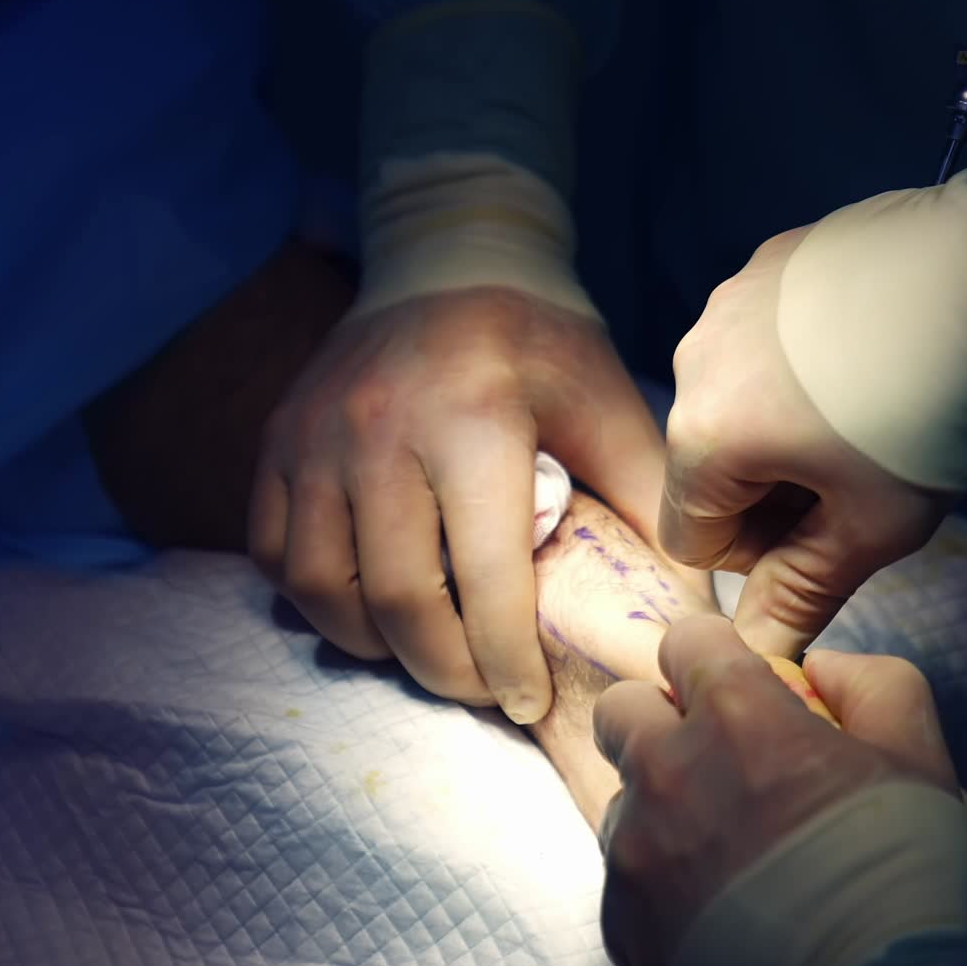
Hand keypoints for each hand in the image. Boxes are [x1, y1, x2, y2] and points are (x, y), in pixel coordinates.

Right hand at [248, 286, 665, 723]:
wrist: (446, 262)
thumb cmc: (536, 341)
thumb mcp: (605, 403)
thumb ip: (646, 499)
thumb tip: (691, 603)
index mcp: (473, 420)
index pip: (486, 578)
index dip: (508, 662)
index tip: (529, 703)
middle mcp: (379, 430)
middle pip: (399, 600)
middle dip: (448, 671)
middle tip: (485, 689)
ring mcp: (315, 436)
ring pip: (323, 590)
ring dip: (377, 645)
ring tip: (426, 649)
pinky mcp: (278, 440)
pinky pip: (275, 554)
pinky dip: (316, 600)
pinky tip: (366, 603)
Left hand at [593, 615, 961, 965]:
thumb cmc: (908, 884)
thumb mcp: (919, 760)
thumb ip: (871, 683)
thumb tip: (823, 668)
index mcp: (736, 714)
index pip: (686, 638)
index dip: (714, 660)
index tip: (736, 690)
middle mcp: (669, 769)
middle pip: (623, 707)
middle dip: (660, 720)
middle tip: (711, 760)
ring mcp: (637, 846)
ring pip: (624, 795)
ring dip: (662, 805)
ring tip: (725, 850)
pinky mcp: (622, 917)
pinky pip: (624, 874)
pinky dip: (660, 881)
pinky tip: (717, 907)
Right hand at [660, 228, 953, 656]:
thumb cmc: (927, 410)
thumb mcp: (873, 525)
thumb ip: (802, 593)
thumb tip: (758, 647)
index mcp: (701, 438)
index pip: (691, 537)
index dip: (758, 553)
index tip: (824, 528)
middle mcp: (691, 365)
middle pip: (706, 464)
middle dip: (767, 485)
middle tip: (853, 475)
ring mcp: (724, 305)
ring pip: (730, 398)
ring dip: (777, 421)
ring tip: (861, 408)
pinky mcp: (761, 264)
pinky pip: (756, 338)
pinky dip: (791, 359)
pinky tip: (858, 353)